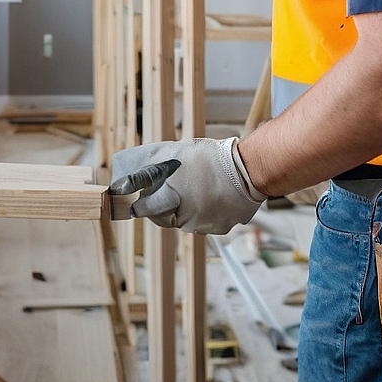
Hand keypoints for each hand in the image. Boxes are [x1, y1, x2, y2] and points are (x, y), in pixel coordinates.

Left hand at [110, 137, 266, 234]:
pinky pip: (206, 223)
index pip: (143, 209)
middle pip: (164, 218)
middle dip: (160, 208)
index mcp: (171, 198)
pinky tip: (210, 197)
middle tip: (164, 195)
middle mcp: (185, 217)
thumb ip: (154, 166)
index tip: (135, 202)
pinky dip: (204, 214)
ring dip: (184, 210)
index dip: (138, 205)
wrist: (247, 170)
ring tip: (193, 191)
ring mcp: (203, 225)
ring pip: (185, 221)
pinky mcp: (219, 228)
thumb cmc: (211, 158)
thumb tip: (134, 175)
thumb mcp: (177, 153)